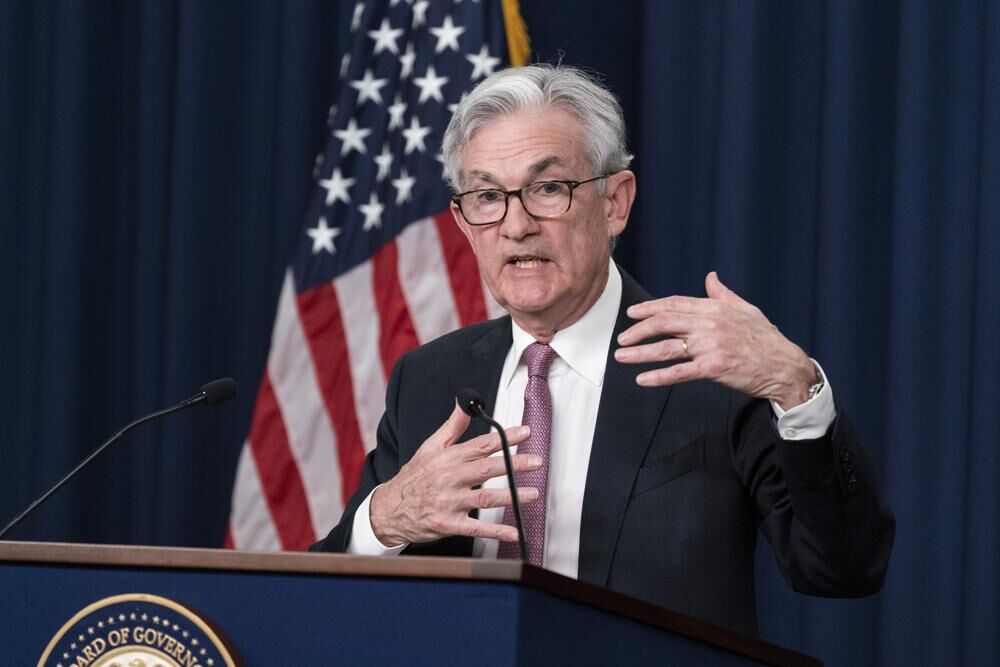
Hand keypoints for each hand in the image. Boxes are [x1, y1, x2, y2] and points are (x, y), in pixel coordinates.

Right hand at [369, 403, 541, 545]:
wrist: (389, 509)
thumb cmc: (414, 477)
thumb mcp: (430, 447)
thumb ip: (452, 427)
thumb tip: (464, 403)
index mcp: (448, 458)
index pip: (481, 445)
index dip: (505, 438)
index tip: (525, 432)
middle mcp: (449, 479)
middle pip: (487, 469)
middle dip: (514, 464)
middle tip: (536, 461)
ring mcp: (449, 503)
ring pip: (485, 499)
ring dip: (512, 496)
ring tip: (533, 493)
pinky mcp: (449, 524)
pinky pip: (477, 528)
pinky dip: (497, 532)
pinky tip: (515, 532)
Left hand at [614, 272, 816, 409]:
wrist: (785, 366)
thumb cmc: (767, 340)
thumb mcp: (746, 310)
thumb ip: (723, 295)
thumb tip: (711, 278)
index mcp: (715, 309)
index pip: (674, 304)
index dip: (650, 308)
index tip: (632, 313)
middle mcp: (710, 324)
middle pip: (664, 322)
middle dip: (638, 330)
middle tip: (621, 336)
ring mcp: (711, 346)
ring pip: (666, 348)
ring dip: (640, 352)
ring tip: (621, 355)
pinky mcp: (714, 368)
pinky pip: (680, 372)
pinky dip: (659, 376)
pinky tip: (642, 379)